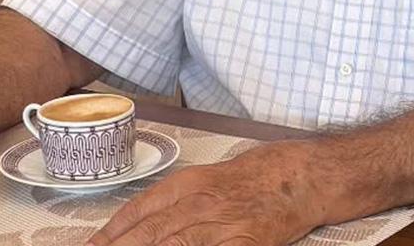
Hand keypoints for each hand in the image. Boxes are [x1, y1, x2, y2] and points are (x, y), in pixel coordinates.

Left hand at [89, 141, 317, 245]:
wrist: (302, 175)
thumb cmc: (257, 175)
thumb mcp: (210, 179)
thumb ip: (178, 202)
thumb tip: (143, 227)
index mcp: (189, 184)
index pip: (138, 211)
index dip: (111, 233)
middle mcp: (200, 204)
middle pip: (148, 234)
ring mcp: (222, 226)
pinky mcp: (245, 244)